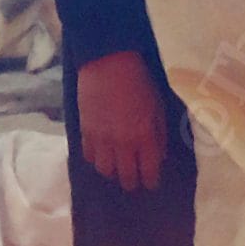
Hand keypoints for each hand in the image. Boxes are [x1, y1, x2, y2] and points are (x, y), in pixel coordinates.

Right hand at [76, 51, 167, 190]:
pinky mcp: (85, 132)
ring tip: (116, 168)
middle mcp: (123, 143)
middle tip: (134, 181)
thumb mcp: (158, 106)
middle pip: (126, 176)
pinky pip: (89, 156)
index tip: (151, 183)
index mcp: (145, 137)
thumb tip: (159, 155)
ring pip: (105, 170)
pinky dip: (96, 159)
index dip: (150, 181)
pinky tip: (102, 154)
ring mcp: (102, 139)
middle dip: (132, 182)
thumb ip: (159, 134)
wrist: (107, 62)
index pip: (149, 171)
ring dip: (113, 172)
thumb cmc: (139, 81)